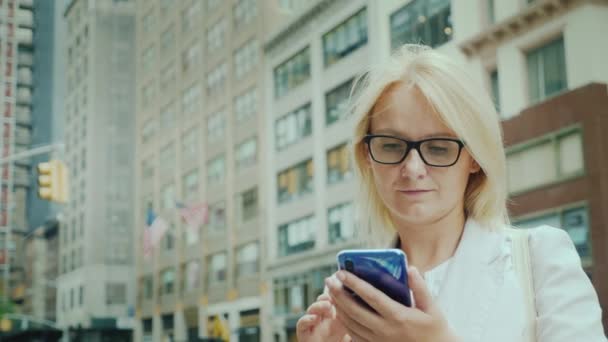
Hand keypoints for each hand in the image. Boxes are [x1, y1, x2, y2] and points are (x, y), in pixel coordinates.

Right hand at [296, 293, 349, 341]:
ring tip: (327, 306)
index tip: (340, 291)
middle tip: (333, 298)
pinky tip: (315, 318)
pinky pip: (301, 324)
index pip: (332, 300)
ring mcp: (312, 327)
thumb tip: (359, 308)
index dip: (335, 294)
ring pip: (311, 310)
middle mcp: (322, 320)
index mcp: (333, 318)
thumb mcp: (347, 333)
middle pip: (320, 302)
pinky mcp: (304, 335)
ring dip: (318, 305)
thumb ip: (352, 322)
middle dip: (325, 297)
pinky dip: (307, 319)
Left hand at [325, 267, 460, 341]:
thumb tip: (410, 269)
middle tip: (329, 280)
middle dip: (339, 294)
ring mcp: (379, 341)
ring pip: (351, 324)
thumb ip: (420, 287)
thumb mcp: (432, 308)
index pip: (371, 297)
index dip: (354, 284)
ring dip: (338, 307)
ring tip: (331, 292)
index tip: (341, 272)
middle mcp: (386, 330)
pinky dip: (344, 322)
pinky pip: (354, 336)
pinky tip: (340, 311)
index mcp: (399, 317)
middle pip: (355, 311)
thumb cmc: (435, 329)